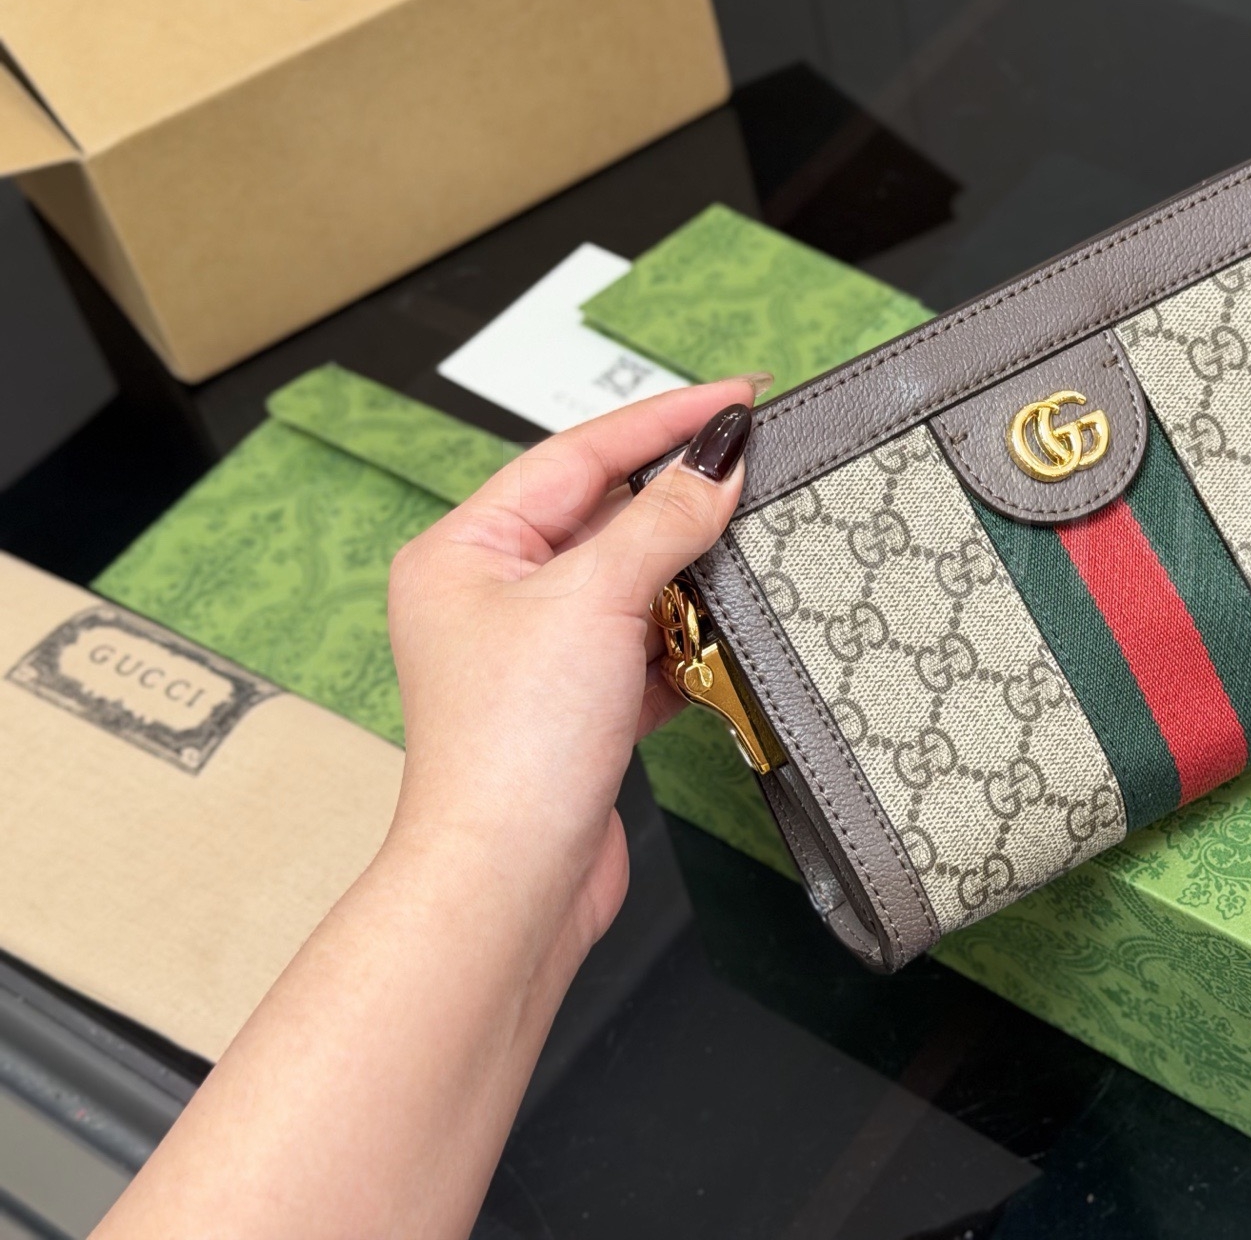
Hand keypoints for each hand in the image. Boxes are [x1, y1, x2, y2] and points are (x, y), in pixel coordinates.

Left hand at [384, 378, 758, 961]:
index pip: (579, 454)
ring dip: (688, 576)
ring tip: (749, 546)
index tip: (737, 396)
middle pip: (606, 513)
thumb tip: (716, 466)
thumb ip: (662, 521)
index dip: (664, 420)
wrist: (512, 882)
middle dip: (680, 499)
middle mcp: (493, 595)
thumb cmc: (512, 748)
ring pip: (633, 583)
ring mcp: (537, 654)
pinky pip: (647, 646)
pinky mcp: (579, 706)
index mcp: (466, 550)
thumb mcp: (594, 600)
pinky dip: (687, 641)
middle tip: (755, 461)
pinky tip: (723, 636)